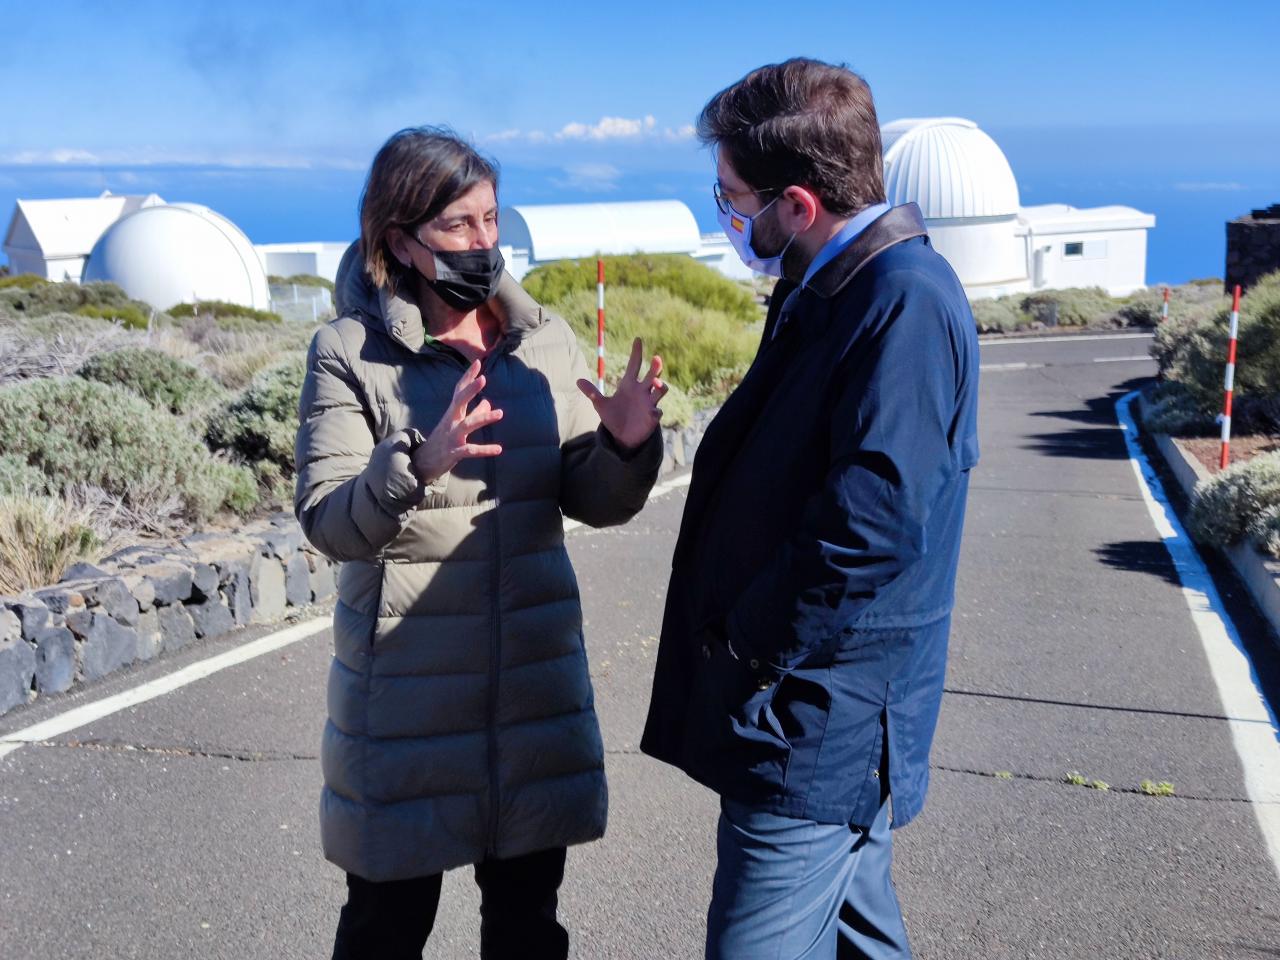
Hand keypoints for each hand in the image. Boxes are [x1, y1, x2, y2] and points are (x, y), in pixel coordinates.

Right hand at [411, 359, 503, 483]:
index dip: (468, 377)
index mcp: (453, 413)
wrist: (423, 462)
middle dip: (470, 390)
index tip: (478, 362)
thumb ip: (474, 413)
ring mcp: (451, 436)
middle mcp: (451, 421)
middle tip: (483, 379)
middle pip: (459, 402)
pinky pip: (470, 450)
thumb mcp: (457, 425)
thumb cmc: (443, 441)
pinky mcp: (454, 452)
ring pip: (467, 425)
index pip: (459, 390)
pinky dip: (484, 450)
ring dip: (484, 418)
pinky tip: (498, 449)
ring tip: (501, 413)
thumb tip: (489, 402)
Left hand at [576, 338, 667, 450]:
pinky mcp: (652, 417)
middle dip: (656, 367)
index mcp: (629, 385)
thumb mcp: (600, 405)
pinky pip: (657, 412)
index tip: (638, 340)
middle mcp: (642, 391)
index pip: (635, 365)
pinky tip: (652, 413)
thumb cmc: (613, 417)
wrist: (622, 436)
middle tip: (656, 358)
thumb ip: (592, 392)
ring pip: (661, 390)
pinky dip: (655, 411)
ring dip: (661, 386)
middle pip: (652, 374)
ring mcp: (649, 403)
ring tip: (656, 383)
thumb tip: (577, 380)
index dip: (636, 352)